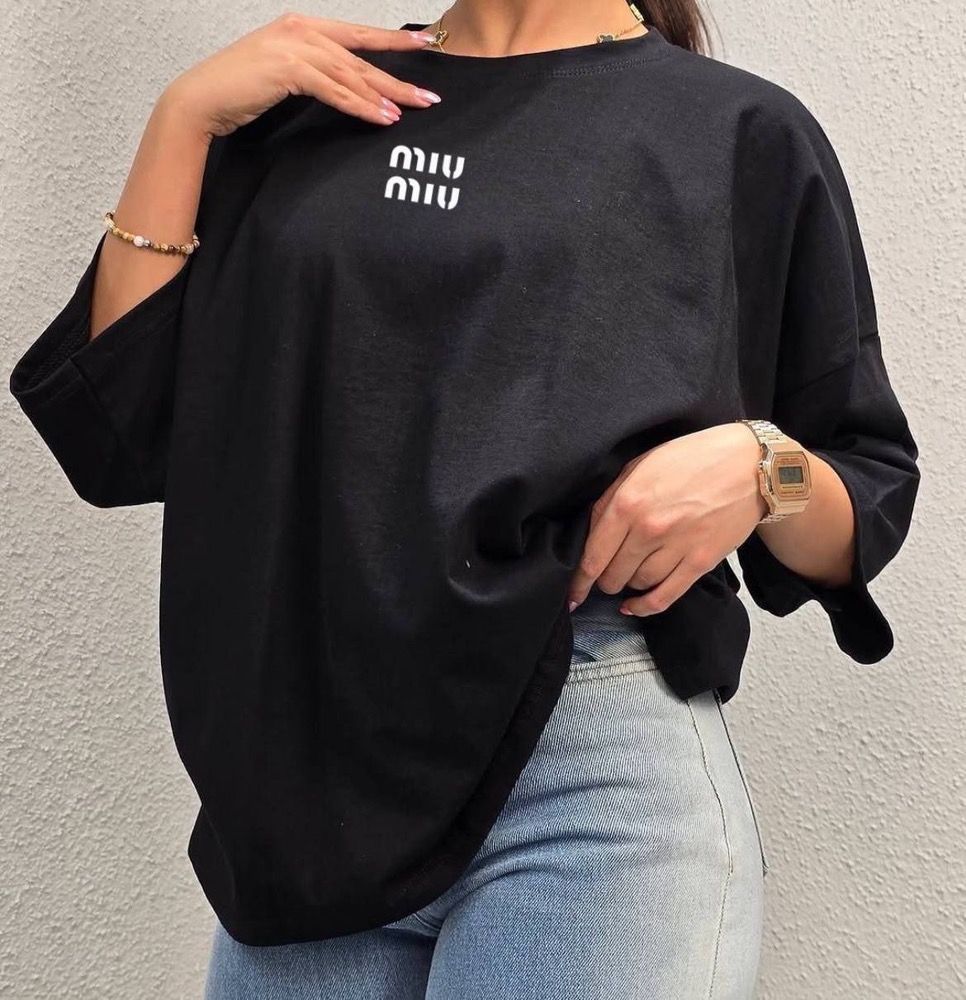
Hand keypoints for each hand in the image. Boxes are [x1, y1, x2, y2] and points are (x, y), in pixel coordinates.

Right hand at [161, 12, 440, 137]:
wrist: (201, 100)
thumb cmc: (239, 93)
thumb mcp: (282, 77)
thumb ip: (313, 75)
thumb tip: (346, 89)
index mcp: (302, 27)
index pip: (357, 35)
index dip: (392, 40)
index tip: (425, 44)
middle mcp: (301, 29)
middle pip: (361, 55)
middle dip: (399, 74)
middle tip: (431, 94)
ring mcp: (294, 46)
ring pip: (352, 73)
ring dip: (385, 94)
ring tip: (413, 110)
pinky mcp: (288, 69)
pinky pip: (335, 90)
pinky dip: (361, 105)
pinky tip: (382, 117)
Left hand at [567, 423, 769, 615]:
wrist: (749, 465)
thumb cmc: (693, 458)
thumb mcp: (641, 465)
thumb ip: (612, 498)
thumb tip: (592, 532)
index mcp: (628, 502)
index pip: (593, 555)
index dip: (579, 581)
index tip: (572, 595)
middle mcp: (649, 528)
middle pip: (613, 575)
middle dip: (605, 579)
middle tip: (608, 573)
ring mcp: (676, 547)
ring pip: (637, 584)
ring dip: (629, 584)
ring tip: (631, 572)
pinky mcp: (700, 561)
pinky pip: (665, 596)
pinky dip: (645, 606)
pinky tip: (634, 606)